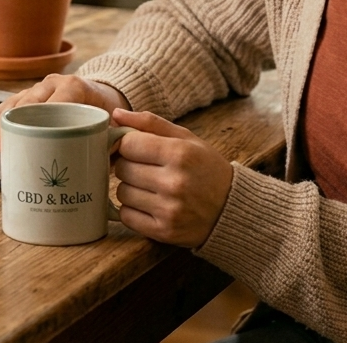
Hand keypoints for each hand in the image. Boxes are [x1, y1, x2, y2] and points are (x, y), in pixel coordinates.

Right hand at [0, 74, 129, 150]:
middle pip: (29, 102)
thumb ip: (114, 139)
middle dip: (12, 123)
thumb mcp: (115, 122)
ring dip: (0, 120)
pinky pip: (14, 105)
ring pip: (16, 102)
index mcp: (76, 87)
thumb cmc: (109, 111)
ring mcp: (42, 88)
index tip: (26, 137)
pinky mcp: (34, 96)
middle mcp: (55, 83)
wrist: (107, 93)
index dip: (39, 119)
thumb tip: (109, 160)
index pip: (55, 101)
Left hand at [112, 108, 233, 247]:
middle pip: (123, 168)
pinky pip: (126, 216)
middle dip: (129, 165)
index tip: (136, 147)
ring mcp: (168, 210)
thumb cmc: (206, 167)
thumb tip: (115, 114)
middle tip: (145, 167)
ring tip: (150, 186)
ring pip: (122, 193)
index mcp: (180, 154)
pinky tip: (149, 203)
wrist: (231, 209)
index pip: (128, 144)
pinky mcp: (163, 232)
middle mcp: (174, 182)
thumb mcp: (186, 138)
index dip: (128, 144)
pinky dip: (132, 209)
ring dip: (130, 188)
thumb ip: (150, 123)